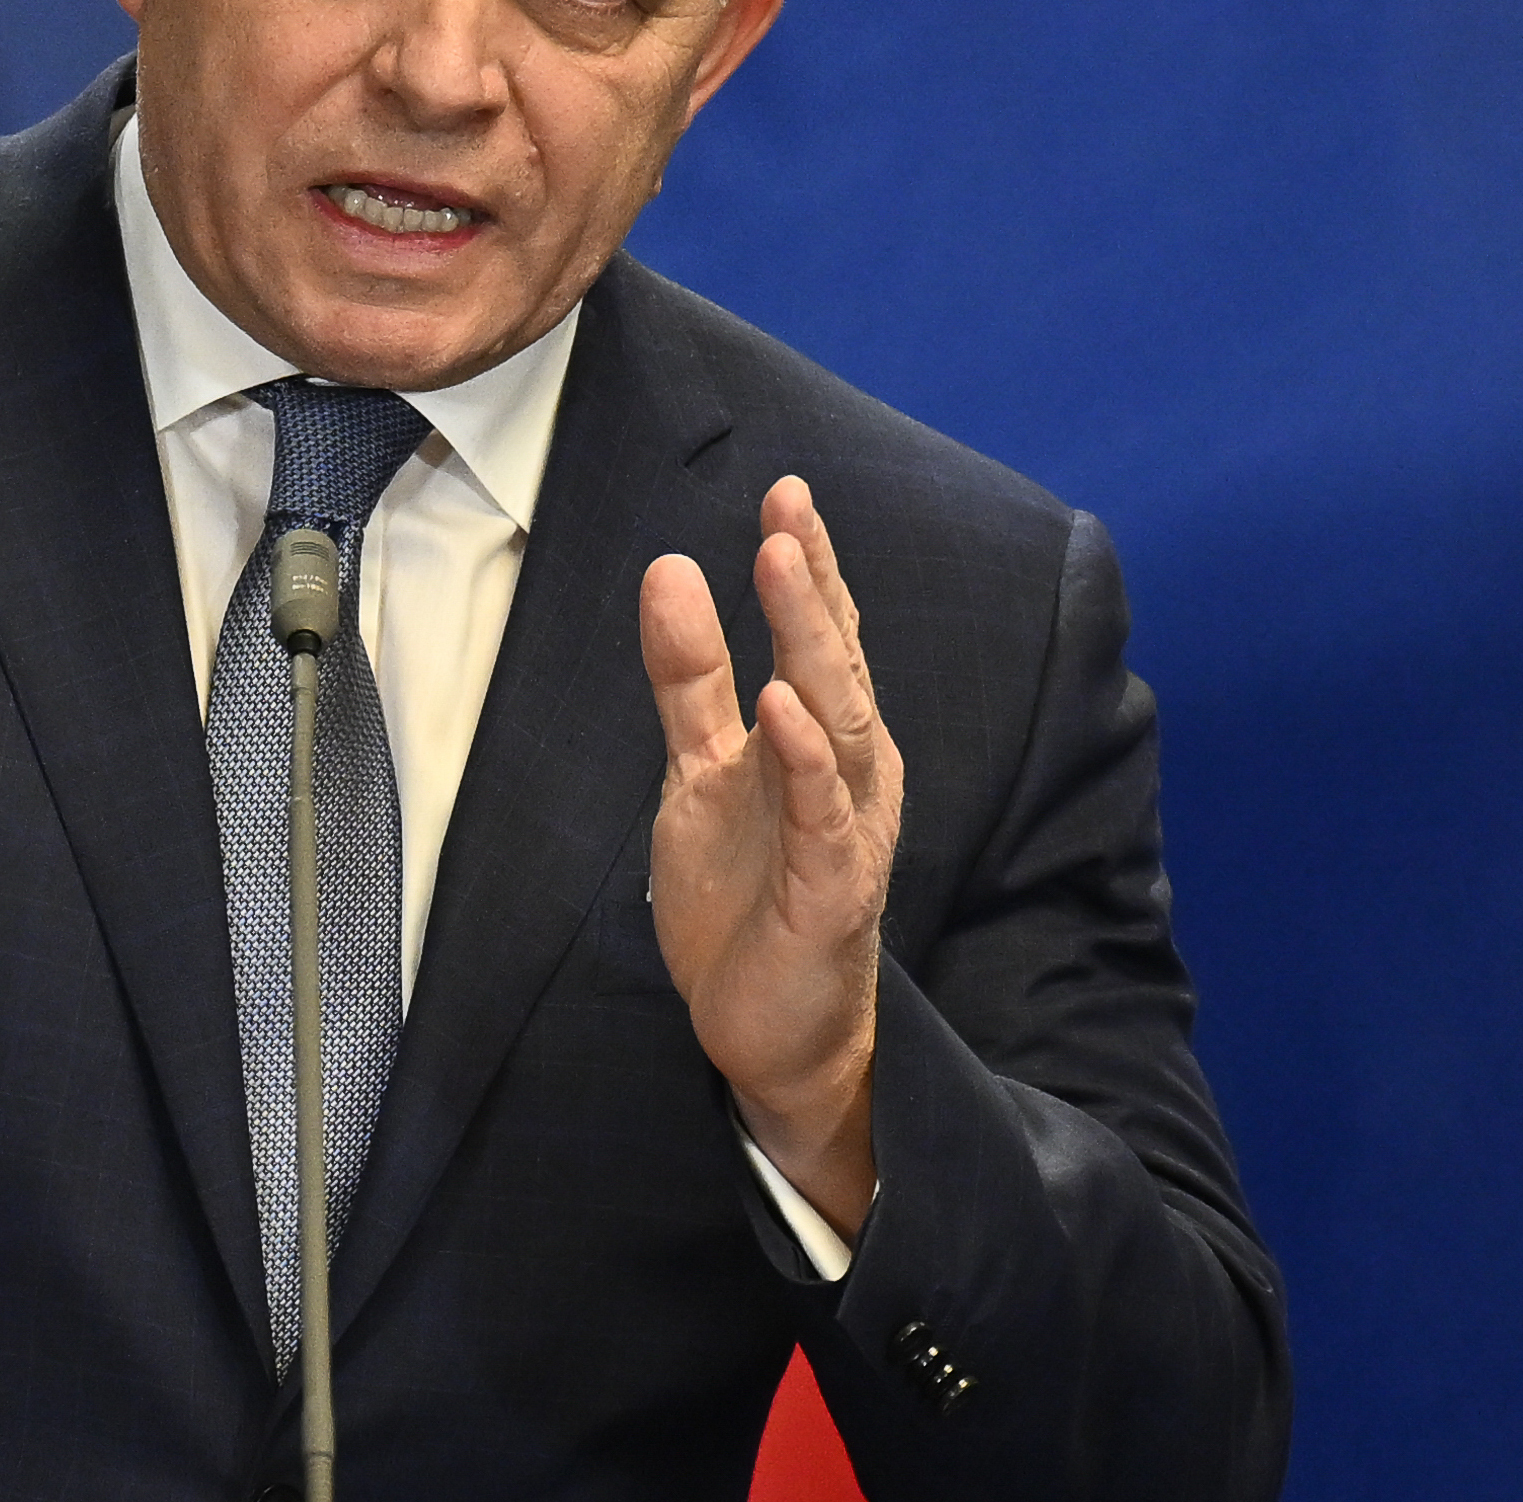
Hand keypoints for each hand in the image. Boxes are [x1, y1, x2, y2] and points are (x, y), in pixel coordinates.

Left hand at [642, 476, 902, 1234]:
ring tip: (782, 569)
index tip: (783, 491)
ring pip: (837, 724)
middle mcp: (849, 773)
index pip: (817, 635)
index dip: (805, 565)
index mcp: (822, 739)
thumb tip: (672, 569)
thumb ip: (689, 679)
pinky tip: (782, 710)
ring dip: (810, 644)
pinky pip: (824, 817)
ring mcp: (847, 831)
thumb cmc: (744, 894)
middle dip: (810, 582)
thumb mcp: (698, 771)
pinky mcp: (833, 893)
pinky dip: (807, 761)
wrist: (767, 1031)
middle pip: (832, 661)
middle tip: (786, 507)